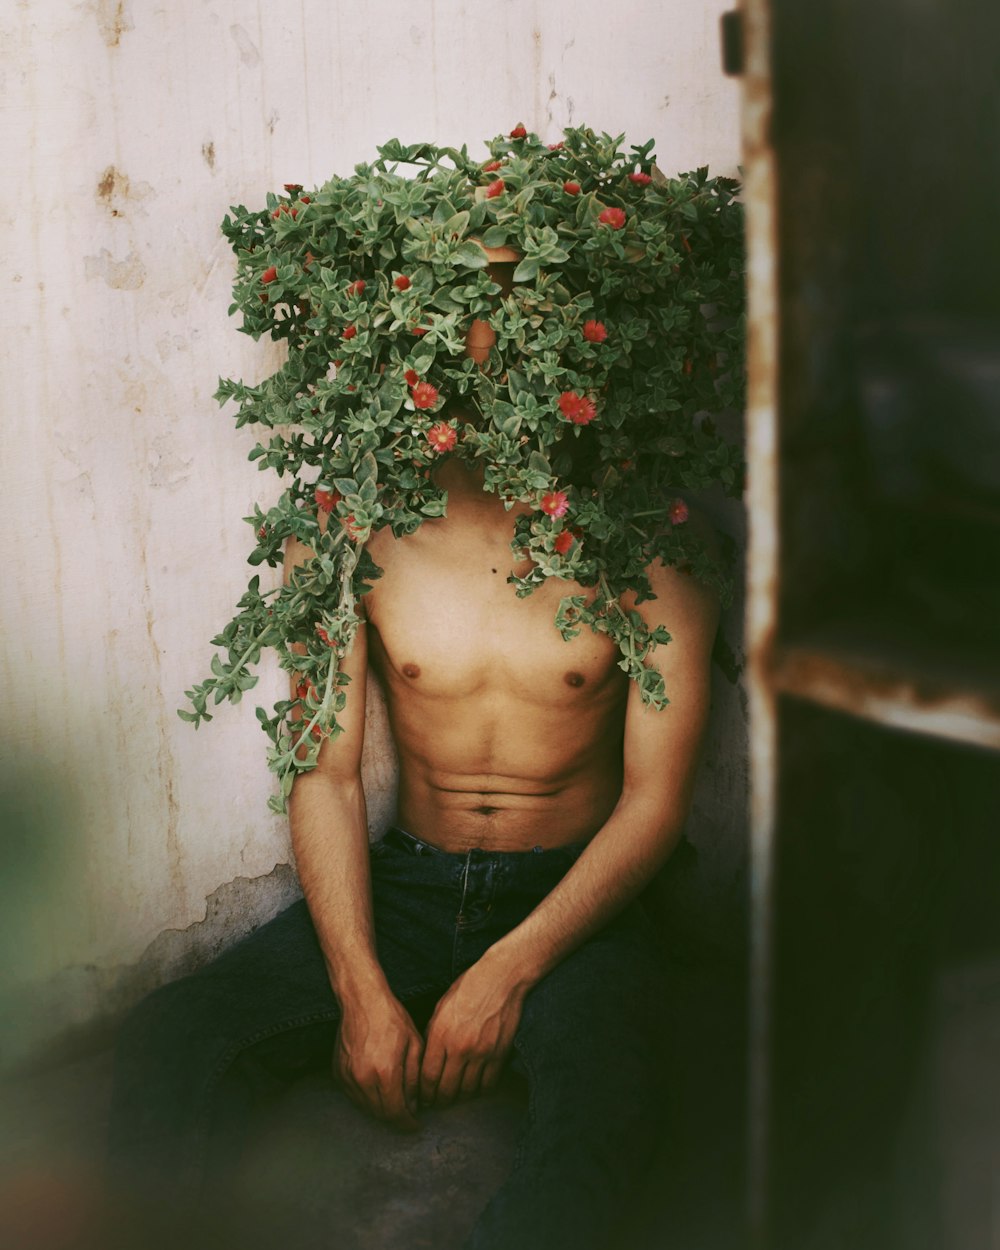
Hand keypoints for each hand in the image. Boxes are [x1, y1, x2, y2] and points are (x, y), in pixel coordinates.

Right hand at [334, 990, 423, 1129]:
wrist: (363, 1001)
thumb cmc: (391, 1019)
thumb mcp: (414, 1046)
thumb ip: (414, 1078)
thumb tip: (415, 1104)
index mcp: (385, 1073)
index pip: (396, 1113)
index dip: (408, 1123)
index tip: (416, 1125)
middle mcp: (364, 1079)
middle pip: (380, 1114)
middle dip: (396, 1119)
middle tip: (408, 1115)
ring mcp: (348, 1077)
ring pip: (365, 1108)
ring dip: (381, 1111)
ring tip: (395, 1103)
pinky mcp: (338, 1073)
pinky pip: (353, 1097)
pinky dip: (367, 1100)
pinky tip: (378, 1091)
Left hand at [419, 957, 526, 1106]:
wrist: (501, 978)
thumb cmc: (468, 987)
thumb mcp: (441, 1007)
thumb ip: (432, 1034)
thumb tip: (426, 1059)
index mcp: (441, 1034)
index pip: (428, 1076)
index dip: (423, 1093)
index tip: (422, 1097)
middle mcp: (460, 1047)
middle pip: (446, 1090)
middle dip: (438, 1101)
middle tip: (436, 1103)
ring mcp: (482, 1052)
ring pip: (467, 1091)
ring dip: (458, 1099)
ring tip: (454, 1097)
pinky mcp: (500, 1054)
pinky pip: (488, 1084)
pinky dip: (479, 1091)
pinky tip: (474, 1088)